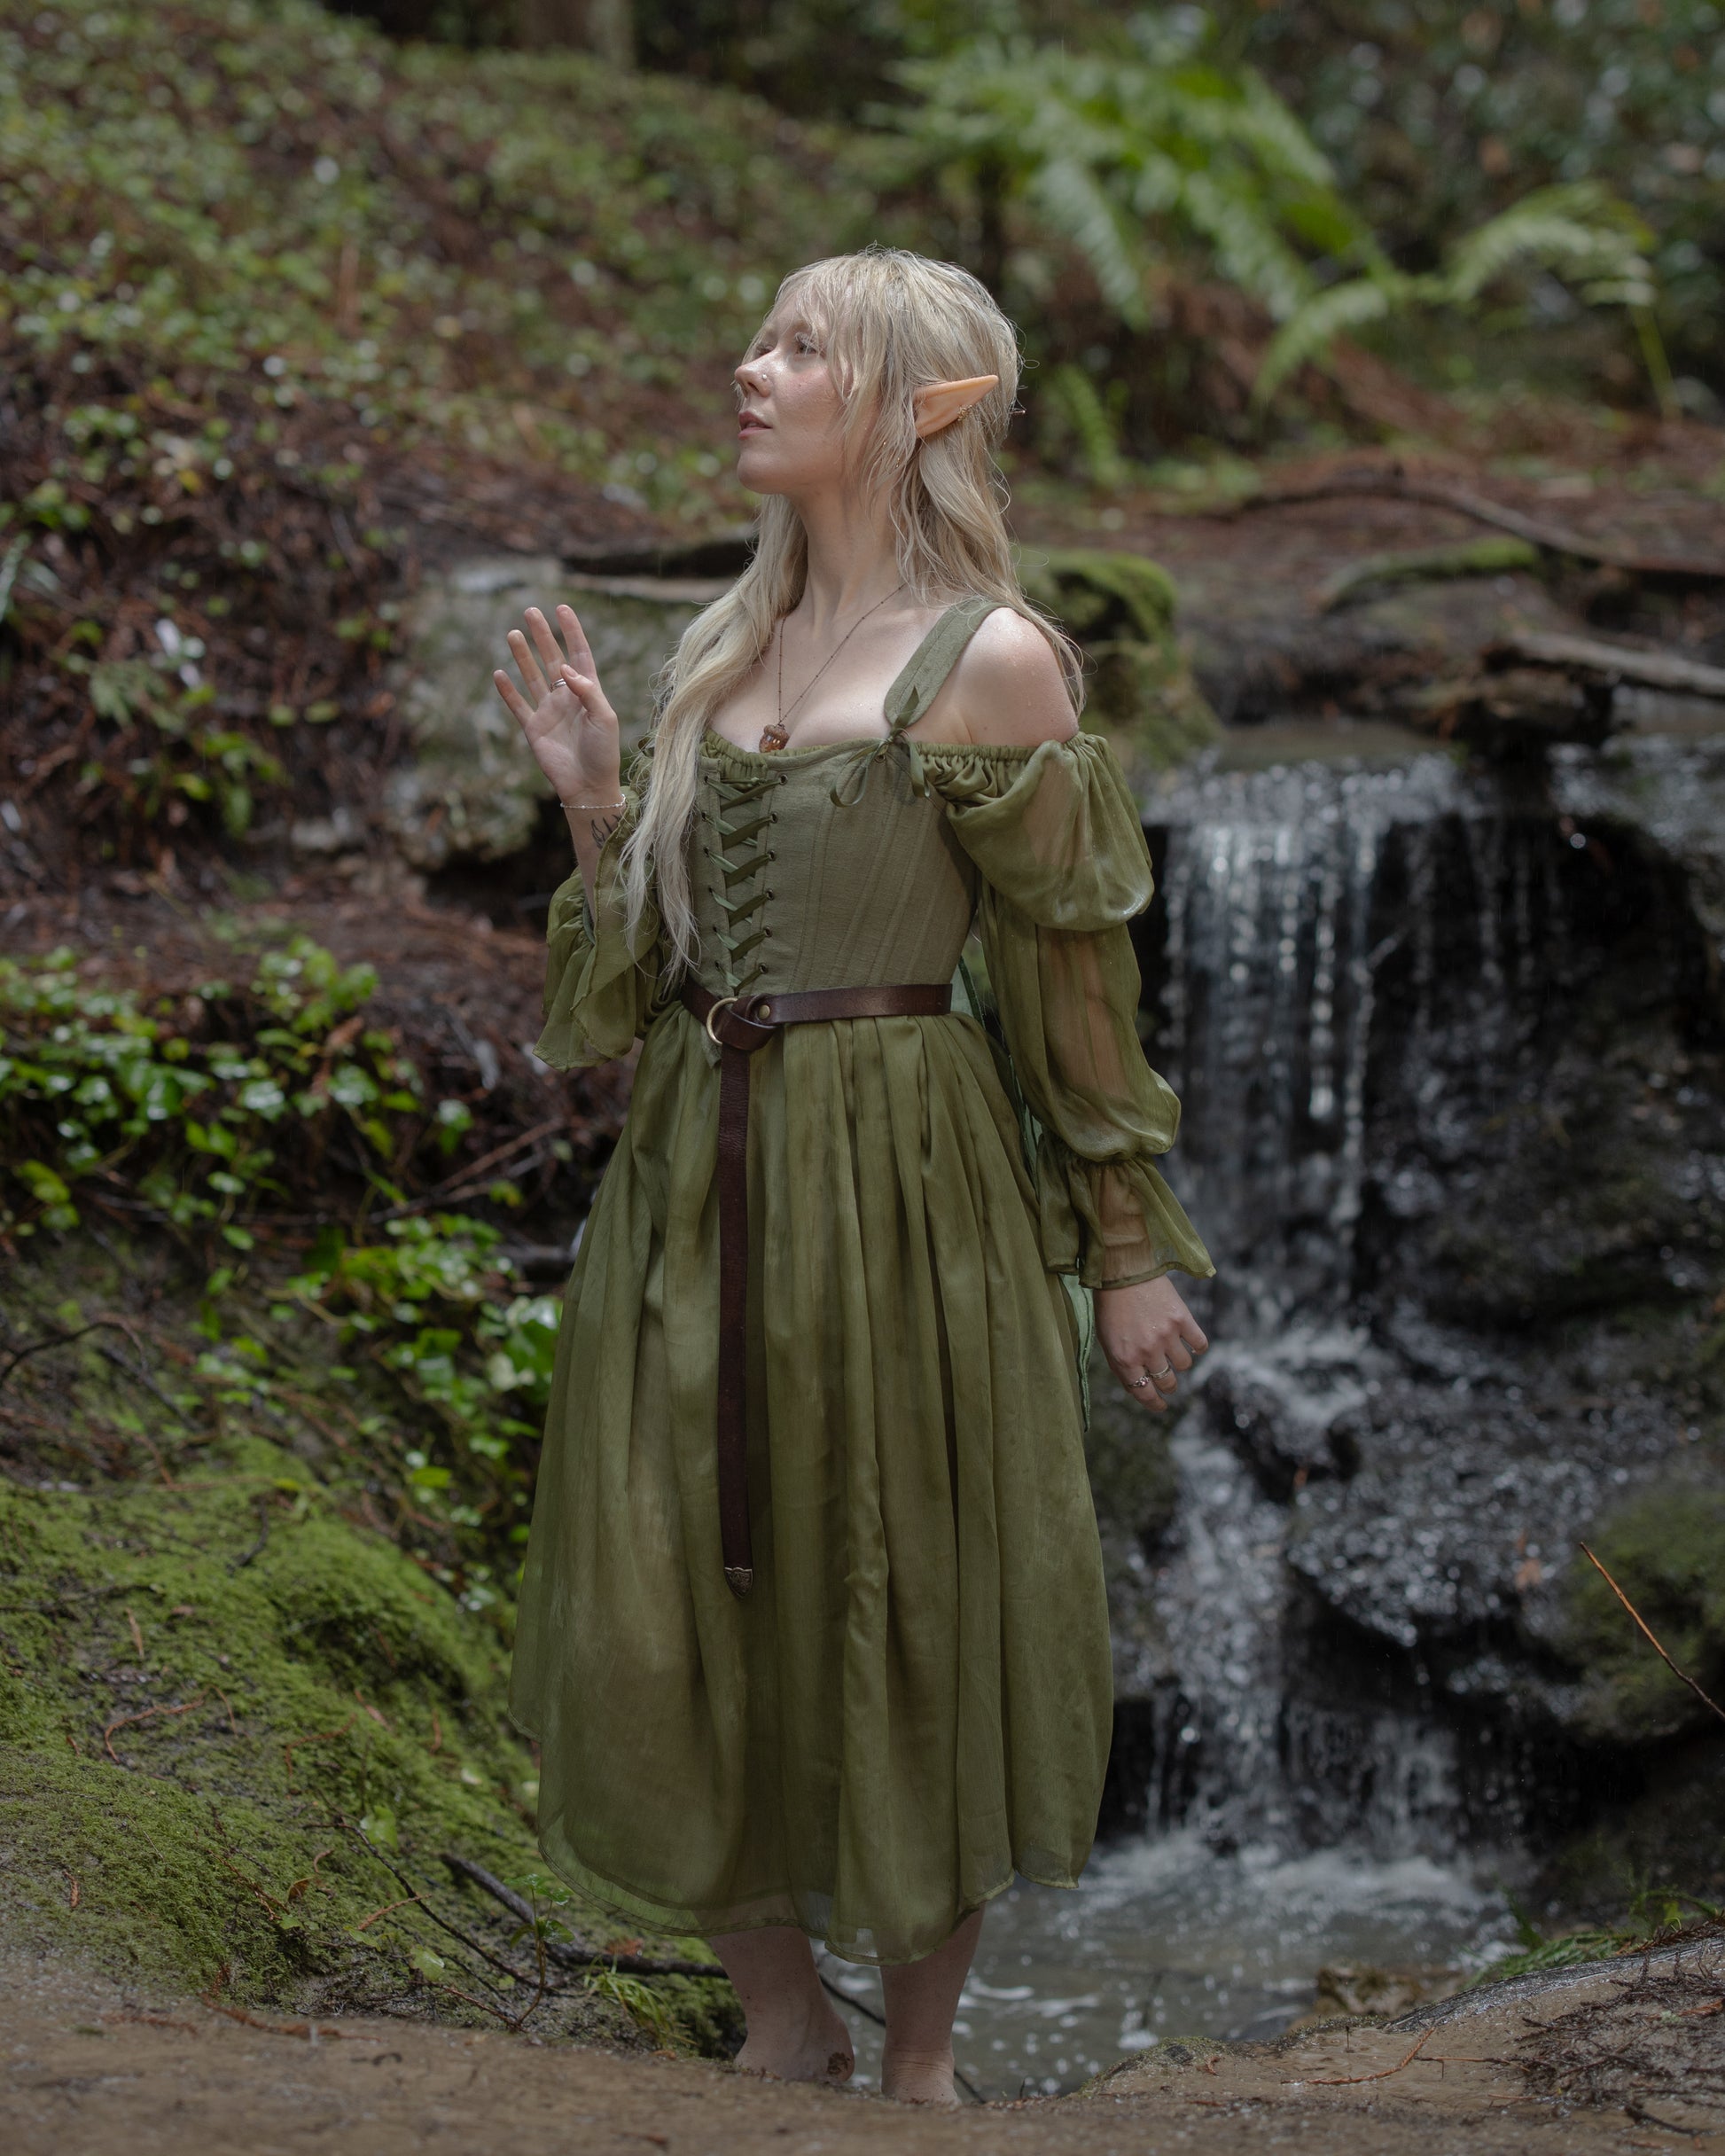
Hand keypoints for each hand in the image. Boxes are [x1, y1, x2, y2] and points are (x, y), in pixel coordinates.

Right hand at [491, 604, 621, 809]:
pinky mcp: (534, 728)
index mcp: (588, 692)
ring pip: (532, 676)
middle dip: (542, 635)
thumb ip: (588, 691)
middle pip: (551, 659)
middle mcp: (567, 698)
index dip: (571, 631)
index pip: (579, 654)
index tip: (562, 609)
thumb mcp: (604, 718)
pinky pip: (518, 705)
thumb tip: (564, 668)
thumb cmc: (603, 753)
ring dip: (522, 655)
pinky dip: (508, 690)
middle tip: (530, 612)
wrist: (588, 786)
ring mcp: (549, 712)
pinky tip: (499, 672)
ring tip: (512, 633)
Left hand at [1095, 1275, 1208, 1413]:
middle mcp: (1147, 1351)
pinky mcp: (1182, 1319)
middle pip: (1167, 1382)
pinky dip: (1197, 1347)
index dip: (1155, 1404)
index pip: (1144, 1392)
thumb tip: (1140, 1383)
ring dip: (1180, 1364)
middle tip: (1168, 1381)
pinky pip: (1199, 1344)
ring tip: (1174, 1353)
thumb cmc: (1111, 1305)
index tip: (1161, 1406)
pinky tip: (1192, 1344)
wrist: (1123, 1271)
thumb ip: (1123, 1364)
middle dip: (1168, 1385)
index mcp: (1124, 1359)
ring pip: (1184, 1365)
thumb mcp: (1107, 1339)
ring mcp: (1166, 1336)